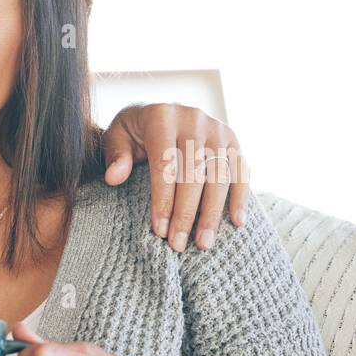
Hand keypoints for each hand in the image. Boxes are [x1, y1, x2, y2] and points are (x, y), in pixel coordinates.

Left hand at [102, 103, 249, 252]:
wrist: (159, 111)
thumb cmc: (133, 132)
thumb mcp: (117, 137)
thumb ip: (115, 156)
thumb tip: (114, 178)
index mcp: (162, 117)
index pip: (165, 164)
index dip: (163, 200)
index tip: (160, 231)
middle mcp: (194, 119)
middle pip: (194, 174)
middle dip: (186, 214)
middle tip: (178, 245)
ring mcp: (217, 129)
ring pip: (220, 176)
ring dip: (213, 212)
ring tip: (204, 244)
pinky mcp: (233, 140)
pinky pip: (241, 170)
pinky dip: (241, 196)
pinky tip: (237, 222)